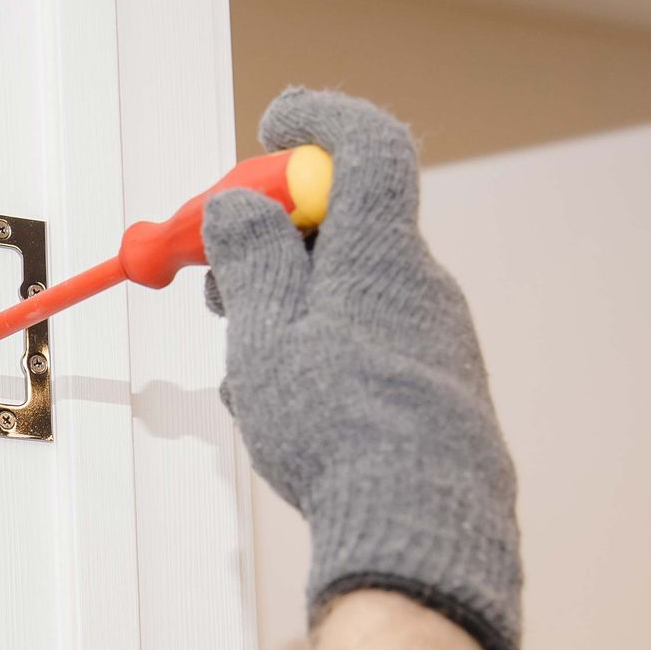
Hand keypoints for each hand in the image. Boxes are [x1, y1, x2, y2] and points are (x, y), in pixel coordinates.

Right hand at [203, 88, 521, 649]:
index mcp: (379, 252)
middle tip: (216, 263)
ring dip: (288, 304)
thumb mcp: (264, 334)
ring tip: (239, 358)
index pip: (363, 147)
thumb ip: (250, 261)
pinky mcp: (435, 391)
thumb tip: (236, 209)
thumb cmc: (339, 429)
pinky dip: (319, 352)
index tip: (271, 126)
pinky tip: (284, 407)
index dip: (316, 123)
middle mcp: (419, 284)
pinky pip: (369, 345)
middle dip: (273, 232)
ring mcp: (433, 339)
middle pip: (345, 225)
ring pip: (350, 293)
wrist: (417, 526)